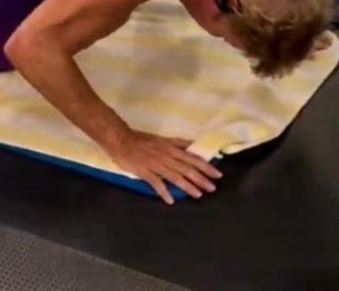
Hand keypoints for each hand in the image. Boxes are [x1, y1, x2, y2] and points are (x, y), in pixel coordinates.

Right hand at [108, 128, 222, 204]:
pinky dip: (163, 191)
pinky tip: (170, 200)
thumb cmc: (142, 140)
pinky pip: (156, 182)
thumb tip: (193, 145)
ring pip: (174, 175)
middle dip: (201, 178)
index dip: (205, 166)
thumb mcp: (163, 138)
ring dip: (187, 185)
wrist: (121, 139)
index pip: (192, 157)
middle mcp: (166, 155)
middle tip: (213, 188)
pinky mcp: (144, 171)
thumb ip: (178, 143)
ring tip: (198, 194)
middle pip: (186, 167)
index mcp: (171, 147)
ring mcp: (155, 164)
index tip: (218, 174)